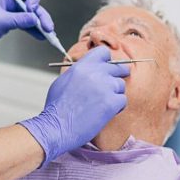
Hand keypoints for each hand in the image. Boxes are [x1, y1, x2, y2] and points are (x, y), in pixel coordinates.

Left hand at [0, 0, 54, 56]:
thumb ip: (17, 20)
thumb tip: (35, 19)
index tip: (32, 9)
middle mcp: (10, 0)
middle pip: (33, 3)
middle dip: (41, 15)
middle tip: (48, 27)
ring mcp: (12, 11)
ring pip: (32, 15)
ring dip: (41, 24)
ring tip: (49, 34)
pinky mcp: (12, 22)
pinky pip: (27, 24)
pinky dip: (35, 30)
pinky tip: (42, 37)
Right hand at [17, 47, 129, 165]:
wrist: (57, 127)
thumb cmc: (57, 108)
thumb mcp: (63, 81)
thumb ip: (79, 72)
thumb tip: (90, 69)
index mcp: (82, 66)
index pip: (103, 52)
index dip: (107, 61)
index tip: (107, 68)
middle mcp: (94, 73)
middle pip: (117, 68)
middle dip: (116, 76)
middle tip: (112, 86)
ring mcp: (104, 87)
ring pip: (120, 85)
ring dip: (114, 94)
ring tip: (101, 104)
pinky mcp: (111, 102)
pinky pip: (123, 100)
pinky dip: (116, 107)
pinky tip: (104, 112)